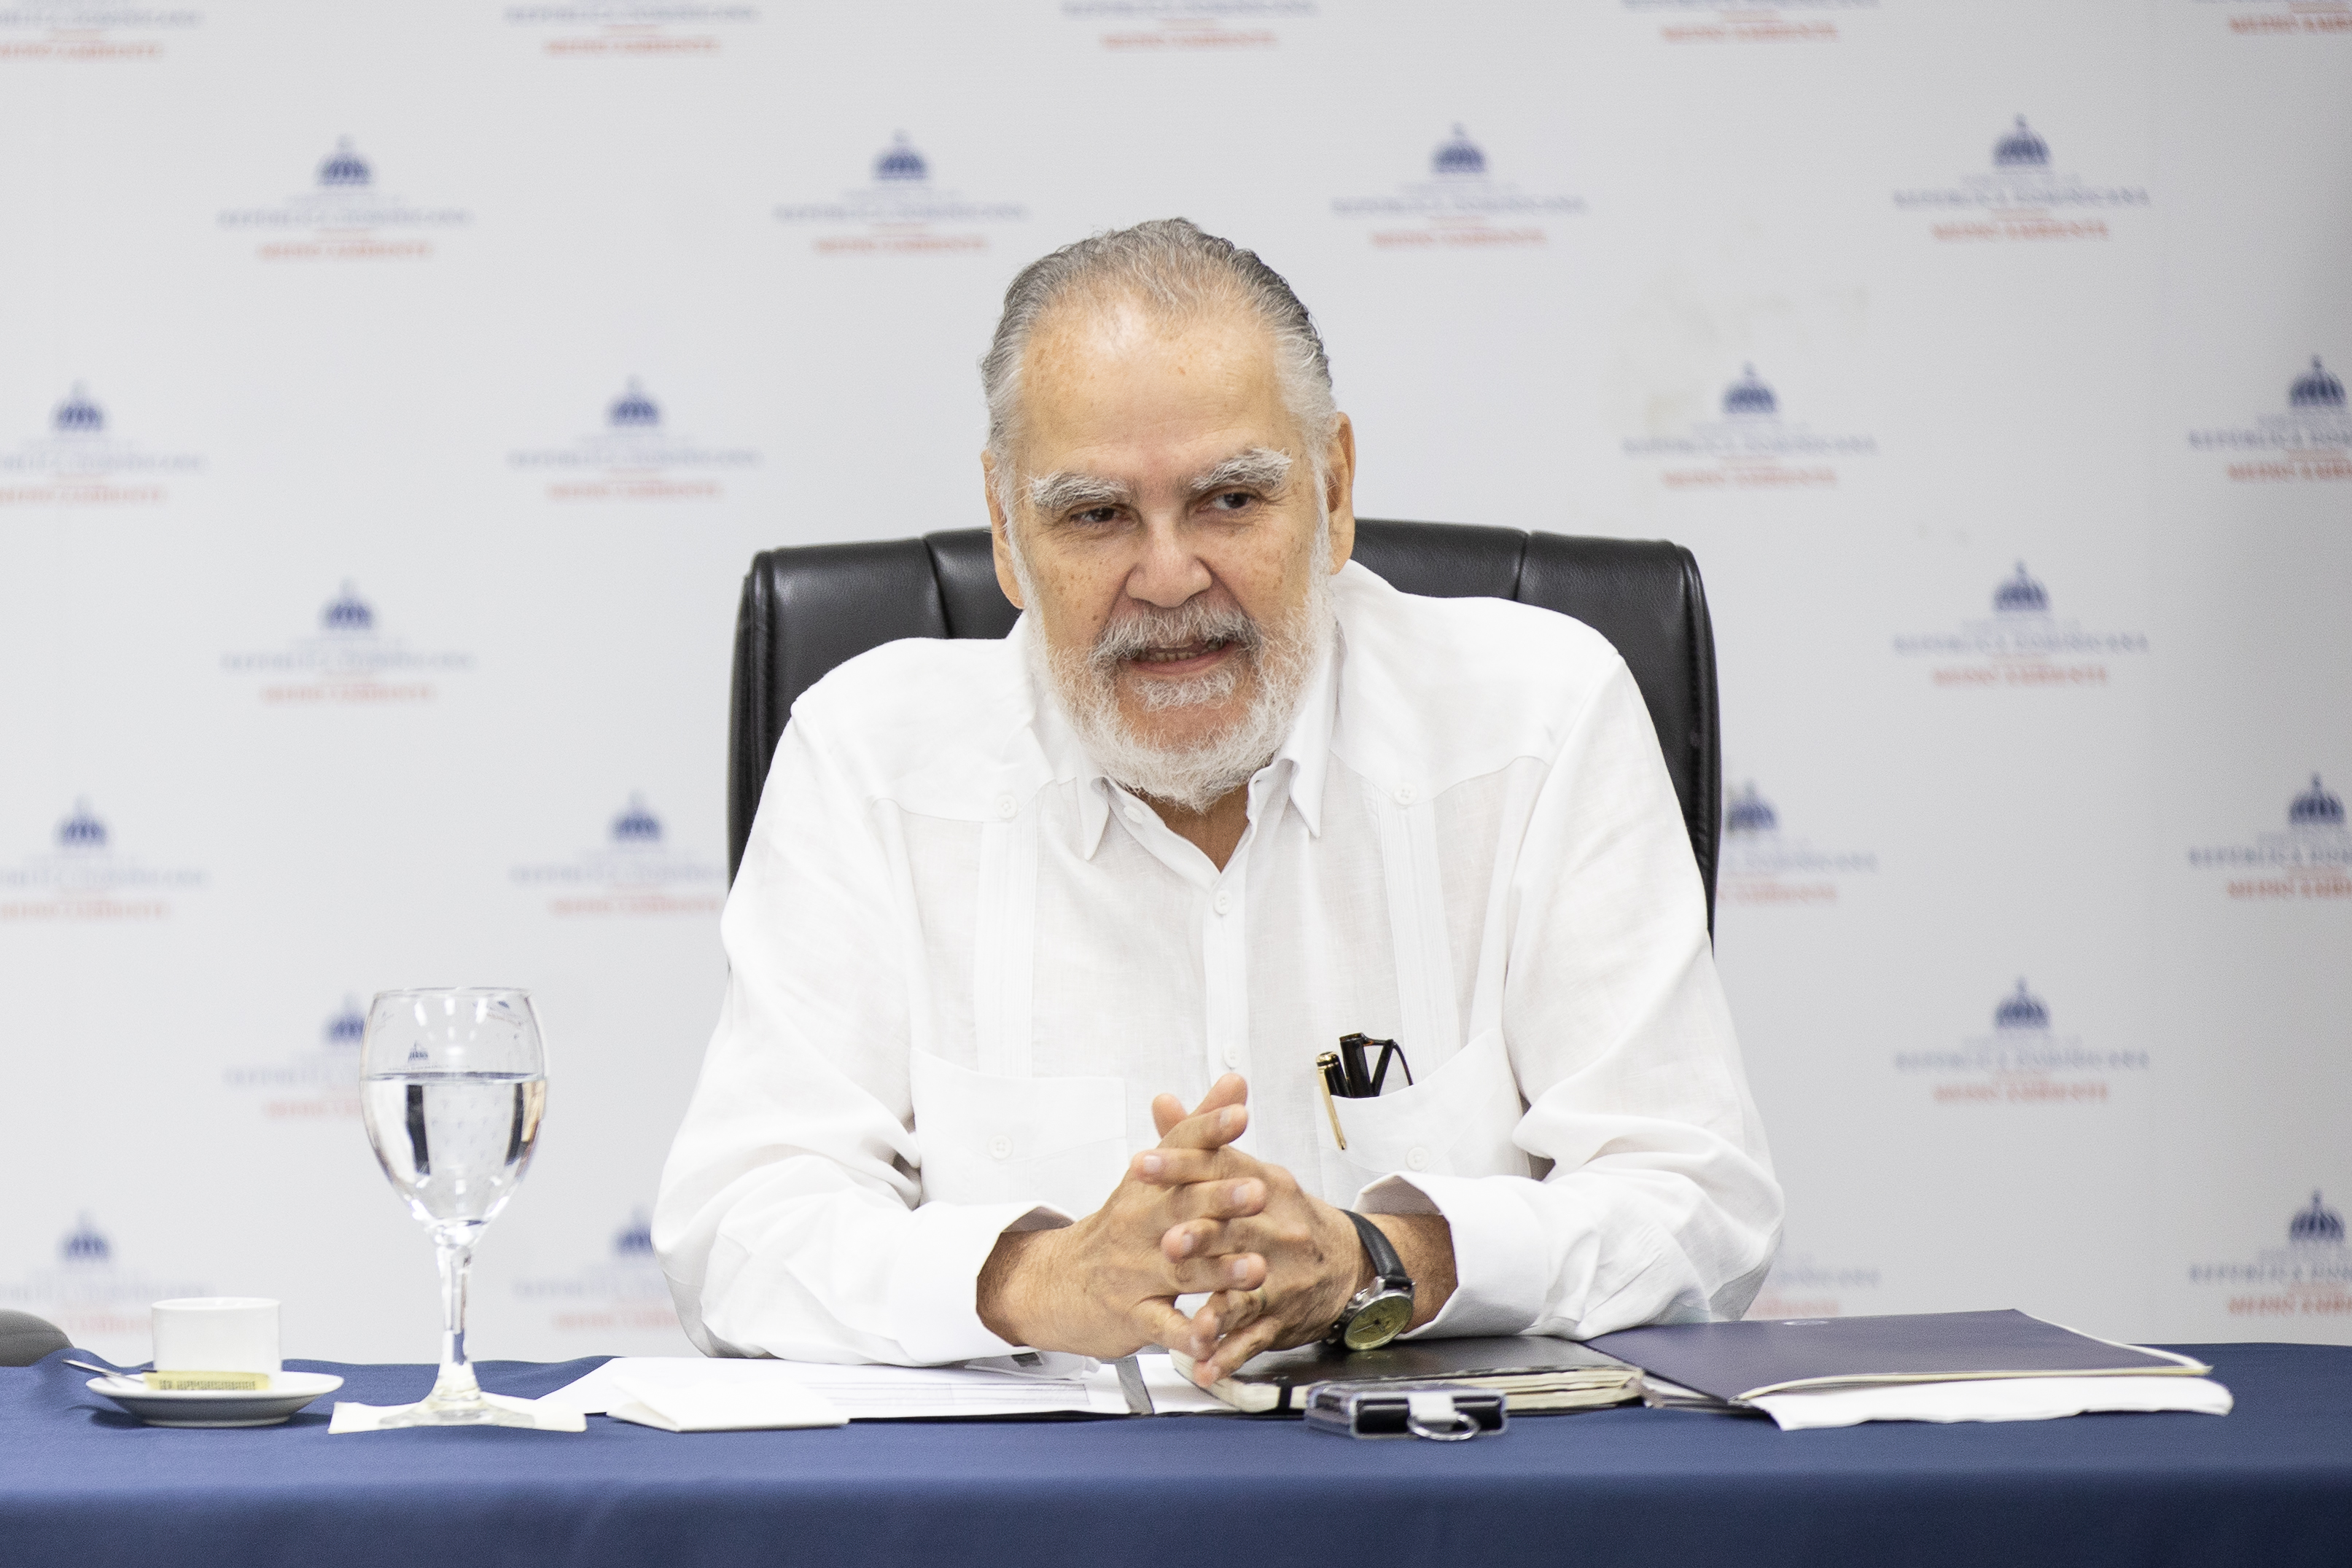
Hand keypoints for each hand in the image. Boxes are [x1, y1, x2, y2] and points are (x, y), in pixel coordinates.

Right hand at [974, 1077, 1267, 1358]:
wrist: (1058, 1283)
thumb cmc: (1119, 1228)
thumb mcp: (1153, 1175)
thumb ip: (1198, 1129)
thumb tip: (1234, 1083)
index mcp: (1148, 1187)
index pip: (1179, 1149)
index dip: (1208, 1130)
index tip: (1239, 1112)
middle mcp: (1141, 1225)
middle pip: (1180, 1207)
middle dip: (1219, 1200)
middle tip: (1258, 1192)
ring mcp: (1136, 1271)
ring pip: (1180, 1269)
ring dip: (1219, 1271)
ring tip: (1255, 1269)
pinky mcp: (1134, 1314)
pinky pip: (1162, 1327)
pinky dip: (1186, 1335)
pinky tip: (1211, 1339)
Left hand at [1132, 1077, 1370, 1383]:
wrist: (1348, 1263)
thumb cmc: (1284, 1213)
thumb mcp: (1249, 1171)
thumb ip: (1200, 1141)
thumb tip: (1163, 1103)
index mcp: (1264, 1187)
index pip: (1219, 1172)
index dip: (1179, 1167)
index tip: (1142, 1163)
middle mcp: (1276, 1231)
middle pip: (1235, 1232)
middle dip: (1201, 1238)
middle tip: (1168, 1243)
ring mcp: (1281, 1278)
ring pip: (1246, 1293)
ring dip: (1217, 1309)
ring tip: (1191, 1325)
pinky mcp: (1281, 1317)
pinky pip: (1253, 1339)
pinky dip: (1228, 1356)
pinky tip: (1206, 1367)